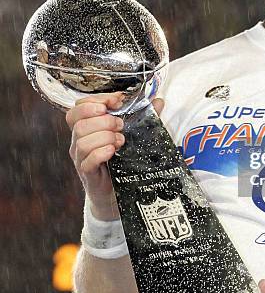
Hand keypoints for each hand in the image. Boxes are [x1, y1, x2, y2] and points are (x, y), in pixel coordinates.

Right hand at [66, 92, 163, 219]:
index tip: (116, 102)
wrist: (117, 191)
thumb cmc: (121, 159)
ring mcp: (80, 157)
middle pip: (79, 122)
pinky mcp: (87, 173)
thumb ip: (143, 116)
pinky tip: (114, 152)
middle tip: (121, 126)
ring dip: (105, 136)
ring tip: (121, 141)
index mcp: (86, 126)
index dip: (95, 101)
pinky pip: (87, 160)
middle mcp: (78, 140)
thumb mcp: (132, 133)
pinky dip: (101, 152)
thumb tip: (159, 101)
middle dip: (104, 120)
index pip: (78, 107)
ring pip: (82, 140)